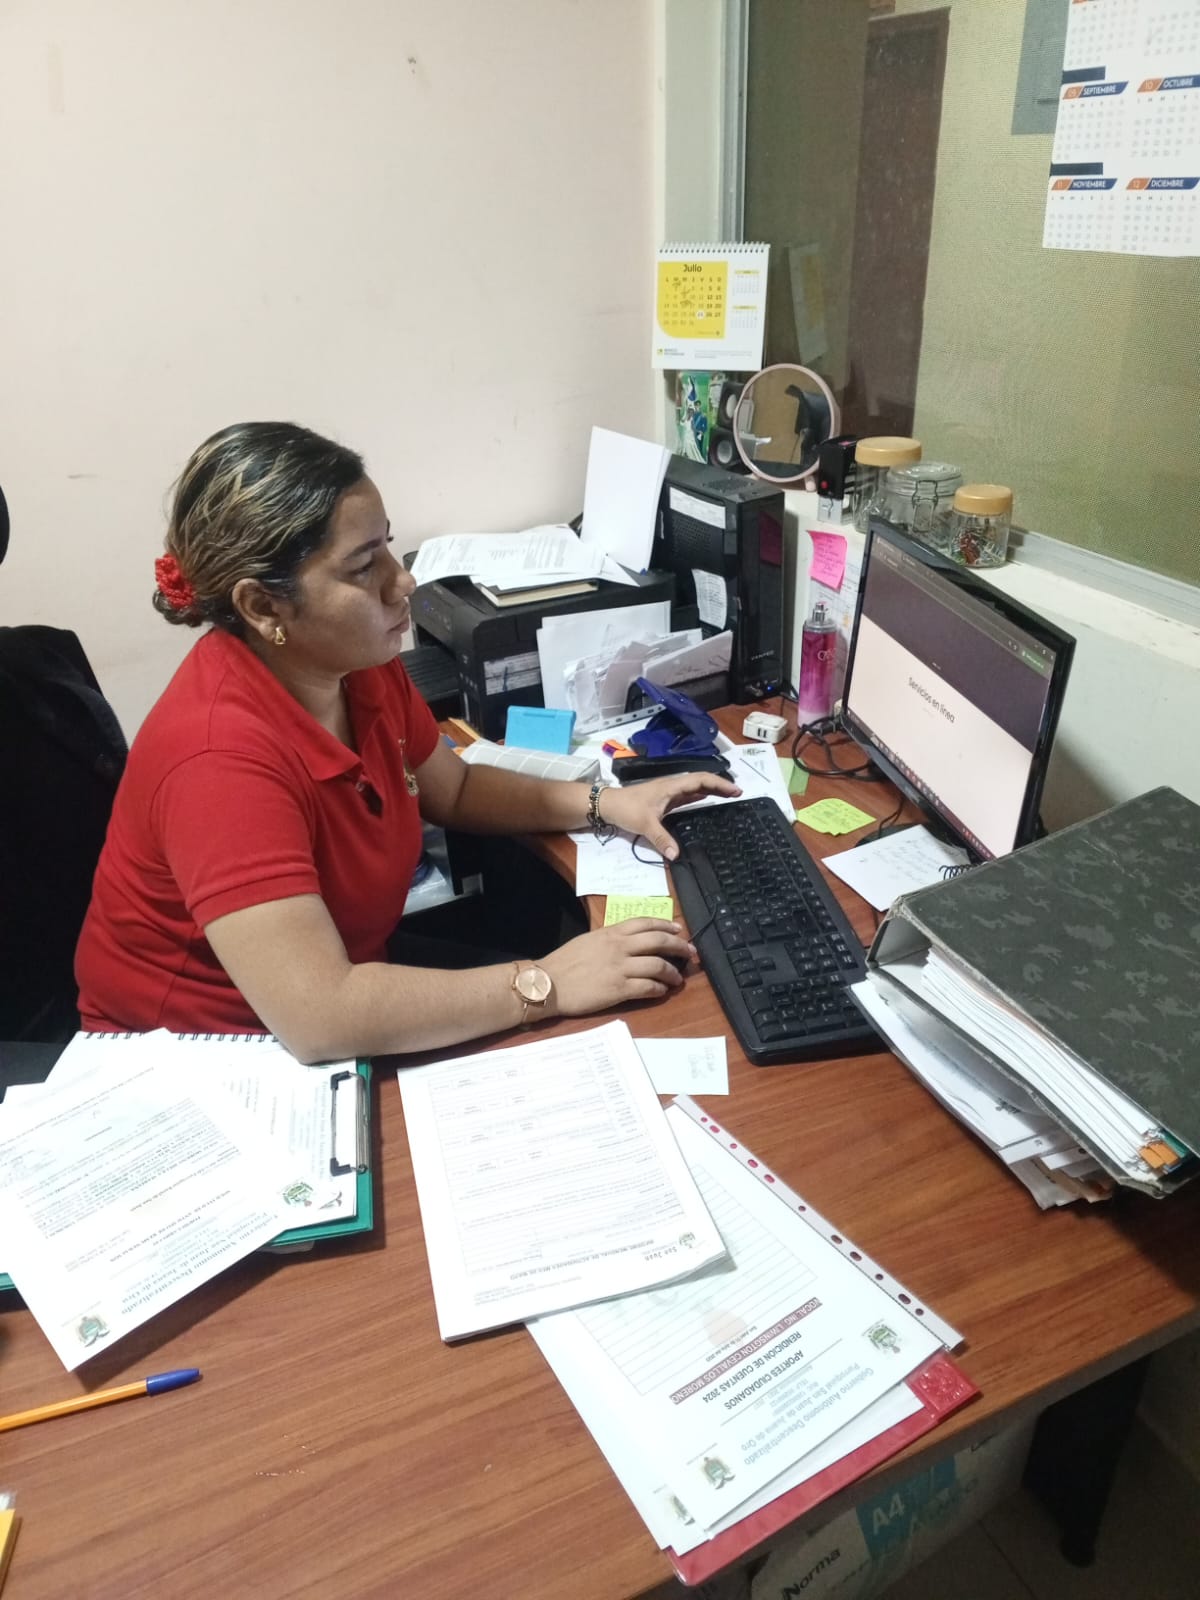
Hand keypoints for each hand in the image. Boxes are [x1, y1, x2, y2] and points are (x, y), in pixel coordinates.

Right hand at [541, 919, 696, 1014]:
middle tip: (690, 952)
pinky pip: (647, 987)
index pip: (645, 923)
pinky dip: (659, 989)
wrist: (548, 983)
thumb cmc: (564, 962)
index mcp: (611, 933)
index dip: (666, 924)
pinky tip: (662, 991)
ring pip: (658, 965)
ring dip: (672, 972)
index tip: (678, 929)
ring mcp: (620, 968)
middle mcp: (619, 947)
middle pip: (659, 941)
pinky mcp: (619, 990)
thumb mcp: (588, 940)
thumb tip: (627, 941)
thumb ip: (609, 939)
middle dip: (679, 946)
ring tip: (678, 978)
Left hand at [596, 771, 740, 858]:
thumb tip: (676, 855)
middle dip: (720, 785)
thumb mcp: (645, 824)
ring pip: (694, 788)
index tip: (736, 790)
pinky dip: (699, 797)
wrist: (608, 805)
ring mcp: (668, 793)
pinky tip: (706, 801)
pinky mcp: (664, 800)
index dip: (720, 784)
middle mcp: (672, 786)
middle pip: (701, 782)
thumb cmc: (626, 808)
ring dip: (711, 790)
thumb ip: (661, 839)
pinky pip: (687, 796)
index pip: (701, 780)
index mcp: (672, 786)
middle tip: (738, 793)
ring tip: (728, 796)